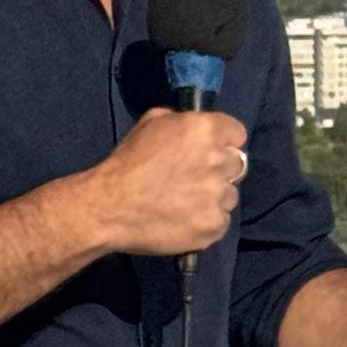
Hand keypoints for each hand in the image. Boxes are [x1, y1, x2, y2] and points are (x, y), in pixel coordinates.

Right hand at [80, 106, 249, 257]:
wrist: (110, 207)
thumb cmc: (127, 162)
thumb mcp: (150, 124)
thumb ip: (179, 120)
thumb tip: (191, 124)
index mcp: (205, 130)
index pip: (237, 134)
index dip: (224, 142)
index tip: (211, 151)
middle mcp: (218, 160)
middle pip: (236, 165)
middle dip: (219, 171)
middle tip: (194, 179)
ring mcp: (217, 196)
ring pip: (229, 195)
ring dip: (213, 198)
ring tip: (185, 203)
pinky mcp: (213, 225)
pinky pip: (221, 221)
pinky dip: (206, 222)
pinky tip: (184, 219)